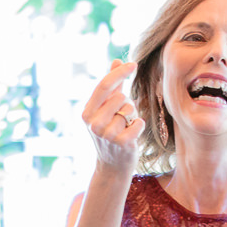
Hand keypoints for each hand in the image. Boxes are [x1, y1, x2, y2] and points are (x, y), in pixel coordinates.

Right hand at [79, 60, 142, 175]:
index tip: (133, 64)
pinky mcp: (121, 144)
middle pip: (119, 97)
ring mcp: (106, 135)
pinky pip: (138, 123)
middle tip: (123, 116)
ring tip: (125, 126)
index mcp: (87, 112)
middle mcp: (93, 123)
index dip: (119, 73)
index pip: (103, 86)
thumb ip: (112, 86)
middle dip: (127, 102)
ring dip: (132, 115)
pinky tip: (132, 133)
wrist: (113, 165)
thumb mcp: (107, 109)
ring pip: (129, 110)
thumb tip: (117, 60)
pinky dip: (139, 125)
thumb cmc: (111, 132)